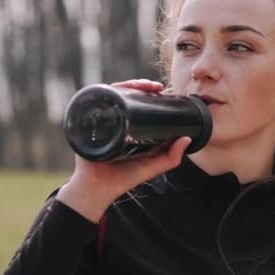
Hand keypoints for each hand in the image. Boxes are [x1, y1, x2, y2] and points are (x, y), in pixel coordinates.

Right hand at [56, 79, 189, 222]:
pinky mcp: (86, 122)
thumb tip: (188, 139)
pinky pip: (94, 102)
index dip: (148, 93)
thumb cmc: (123, 178)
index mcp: (128, 127)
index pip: (137, 103)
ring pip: (112, 95)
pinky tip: (117, 88)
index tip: (161, 90)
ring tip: (142, 86)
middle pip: (125, 95)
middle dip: (139, 85)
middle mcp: (114, 120)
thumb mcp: (152, 166)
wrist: (97, 189)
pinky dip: (105, 91)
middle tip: (155, 87)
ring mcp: (100, 120)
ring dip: (127, 85)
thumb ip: (171, 158)